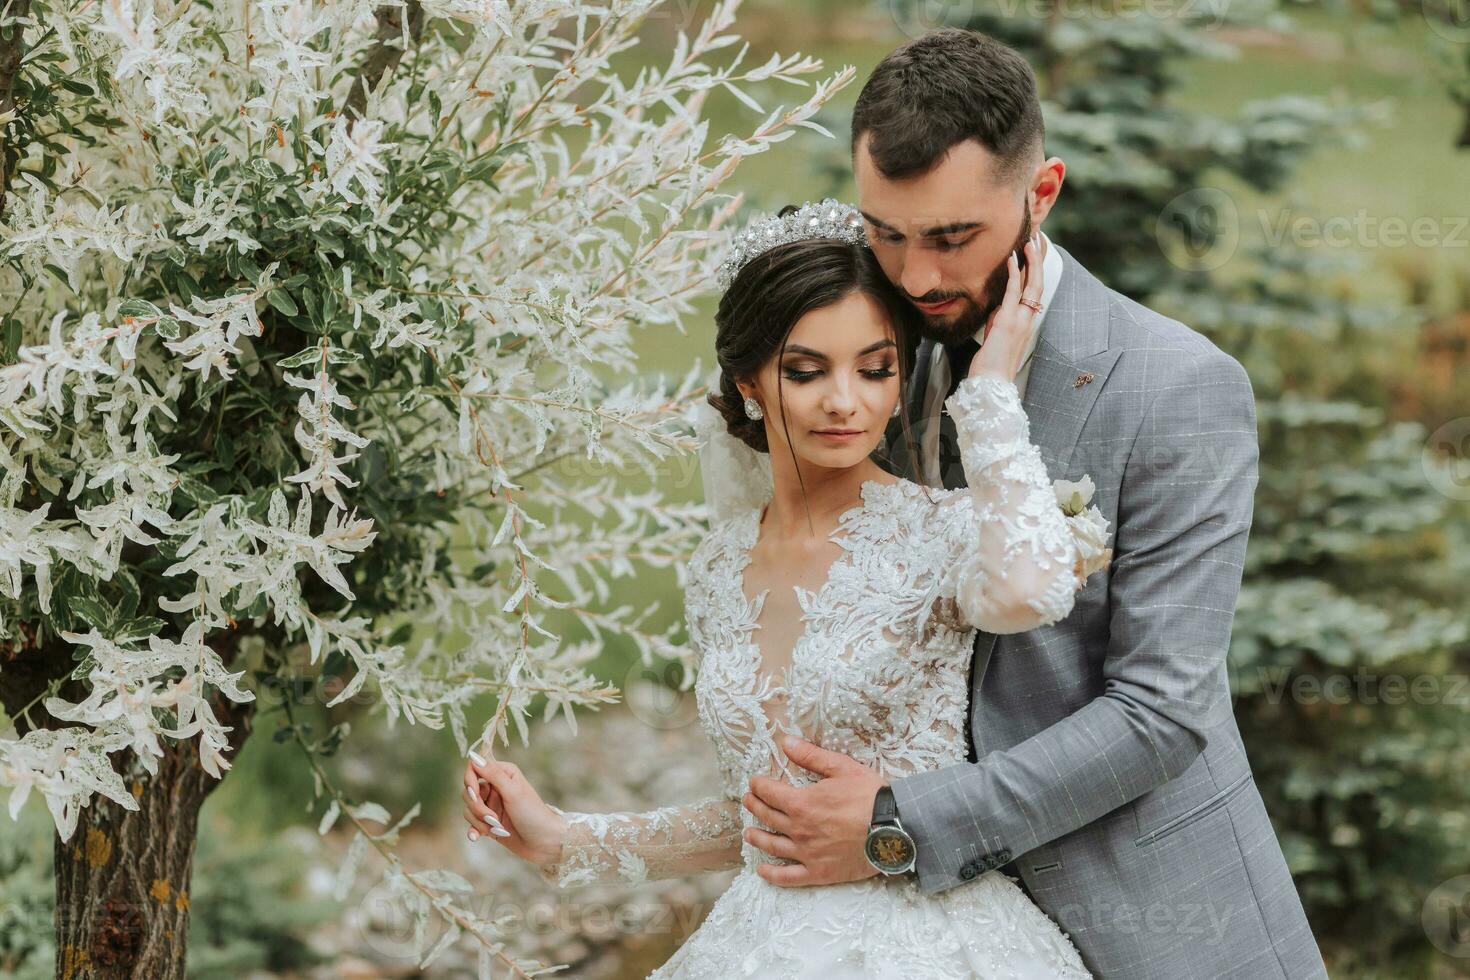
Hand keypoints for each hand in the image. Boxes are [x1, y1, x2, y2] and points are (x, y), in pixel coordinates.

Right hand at [462, 752, 566, 866]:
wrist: (544, 842)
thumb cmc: (533, 814)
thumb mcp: (513, 792)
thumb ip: (493, 774)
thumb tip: (474, 756)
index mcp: (503, 773)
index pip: (474, 768)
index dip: (470, 781)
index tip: (475, 794)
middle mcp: (496, 787)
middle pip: (469, 791)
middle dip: (477, 807)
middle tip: (493, 818)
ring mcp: (492, 805)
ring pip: (469, 808)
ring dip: (479, 821)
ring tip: (497, 829)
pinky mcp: (489, 822)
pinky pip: (472, 822)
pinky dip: (474, 829)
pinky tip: (476, 837)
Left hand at [741, 733, 886, 886]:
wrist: (894, 829)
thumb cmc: (870, 796)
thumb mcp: (841, 767)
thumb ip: (811, 755)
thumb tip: (786, 742)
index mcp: (801, 803)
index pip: (769, 792)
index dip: (758, 785)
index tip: (755, 782)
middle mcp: (798, 829)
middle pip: (767, 817)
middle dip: (754, 806)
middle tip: (748, 801)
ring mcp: (807, 853)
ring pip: (773, 846)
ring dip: (757, 838)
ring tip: (748, 833)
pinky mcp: (819, 873)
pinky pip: (789, 877)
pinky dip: (773, 875)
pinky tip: (763, 871)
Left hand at [969, 233, 1043, 382]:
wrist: (991, 382)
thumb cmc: (991, 364)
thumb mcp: (995, 336)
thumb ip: (999, 320)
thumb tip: (997, 307)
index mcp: (1027, 322)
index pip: (1034, 290)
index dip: (1035, 270)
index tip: (1032, 252)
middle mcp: (1028, 319)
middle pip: (1038, 283)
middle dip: (1038, 259)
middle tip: (1036, 238)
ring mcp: (1020, 320)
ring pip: (1031, 284)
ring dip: (1031, 261)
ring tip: (1029, 241)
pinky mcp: (1008, 321)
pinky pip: (1013, 292)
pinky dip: (1013, 274)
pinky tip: (1012, 258)